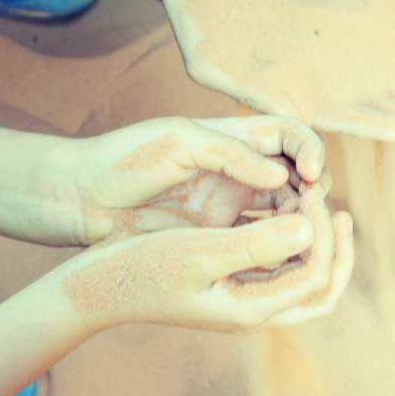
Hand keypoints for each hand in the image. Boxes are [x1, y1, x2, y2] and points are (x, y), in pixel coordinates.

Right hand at [57, 202, 357, 334]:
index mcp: (250, 310)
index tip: (310, 193)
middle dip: (336, 253)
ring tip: (311, 203)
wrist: (98, 287)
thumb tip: (309, 231)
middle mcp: (252, 311)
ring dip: (314, 244)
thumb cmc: (142, 268)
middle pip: (319, 291)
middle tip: (336, 211)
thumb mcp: (199, 251)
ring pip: (301, 280)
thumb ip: (254, 243)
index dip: (324, 234)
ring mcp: (241, 301)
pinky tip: (280, 211)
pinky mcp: (228, 287)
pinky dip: (289, 242)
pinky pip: (276, 268)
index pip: (315, 276)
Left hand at [59, 115, 324, 241]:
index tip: (312, 176)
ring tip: (303, 240)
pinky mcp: (213, 236)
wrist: (80, 198)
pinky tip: (280, 260)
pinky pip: (257, 241)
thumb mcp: (177, 143)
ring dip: (299, 223)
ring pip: (283, 211)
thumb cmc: (124, 160)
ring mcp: (227, 204)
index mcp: (232, 135)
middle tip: (314, 214)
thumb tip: (283, 177)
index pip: (292, 135)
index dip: (311, 151)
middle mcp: (236, 169)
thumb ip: (230, 153)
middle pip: (297, 176)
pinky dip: (275, 247)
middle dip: (314, 192)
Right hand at [127, 0, 394, 142]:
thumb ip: (252, 91)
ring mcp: (308, 47)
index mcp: (276, 92)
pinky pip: (354, 32)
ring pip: (357, 68)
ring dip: (390, 80)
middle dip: (386, 108)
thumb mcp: (210, 59)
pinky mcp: (316, 14)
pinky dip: (383, 40)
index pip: (328, 117)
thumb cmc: (193, 13)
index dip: (366, 123)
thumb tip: (291, 116)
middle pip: (350, 98)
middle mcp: (297, 74)